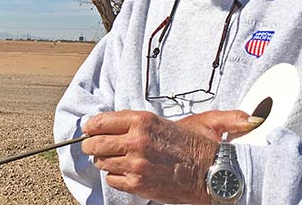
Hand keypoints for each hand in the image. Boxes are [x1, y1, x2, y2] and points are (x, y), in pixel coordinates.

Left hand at [81, 109, 260, 203]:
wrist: (212, 172)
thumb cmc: (196, 145)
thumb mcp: (170, 119)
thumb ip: (143, 117)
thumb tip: (114, 118)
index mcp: (142, 121)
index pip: (100, 122)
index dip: (91, 126)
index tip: (89, 129)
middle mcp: (136, 141)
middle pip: (94, 144)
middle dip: (90, 146)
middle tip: (91, 147)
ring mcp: (135, 164)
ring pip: (102, 163)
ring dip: (104, 162)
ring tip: (114, 160)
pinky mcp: (138, 184)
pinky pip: (111, 180)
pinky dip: (115, 177)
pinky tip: (126, 173)